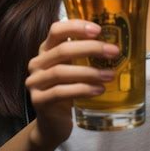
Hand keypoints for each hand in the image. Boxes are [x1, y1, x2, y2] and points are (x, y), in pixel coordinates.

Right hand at [25, 19, 118, 148]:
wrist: (53, 124)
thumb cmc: (68, 90)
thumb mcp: (74, 69)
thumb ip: (85, 56)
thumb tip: (114, 44)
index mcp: (46, 49)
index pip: (56, 30)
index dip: (76, 27)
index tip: (98, 29)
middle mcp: (37, 63)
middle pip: (62, 50)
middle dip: (91, 48)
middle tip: (113, 51)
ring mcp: (35, 82)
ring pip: (61, 72)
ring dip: (89, 72)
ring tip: (110, 75)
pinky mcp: (38, 101)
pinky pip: (60, 92)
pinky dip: (82, 89)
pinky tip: (99, 90)